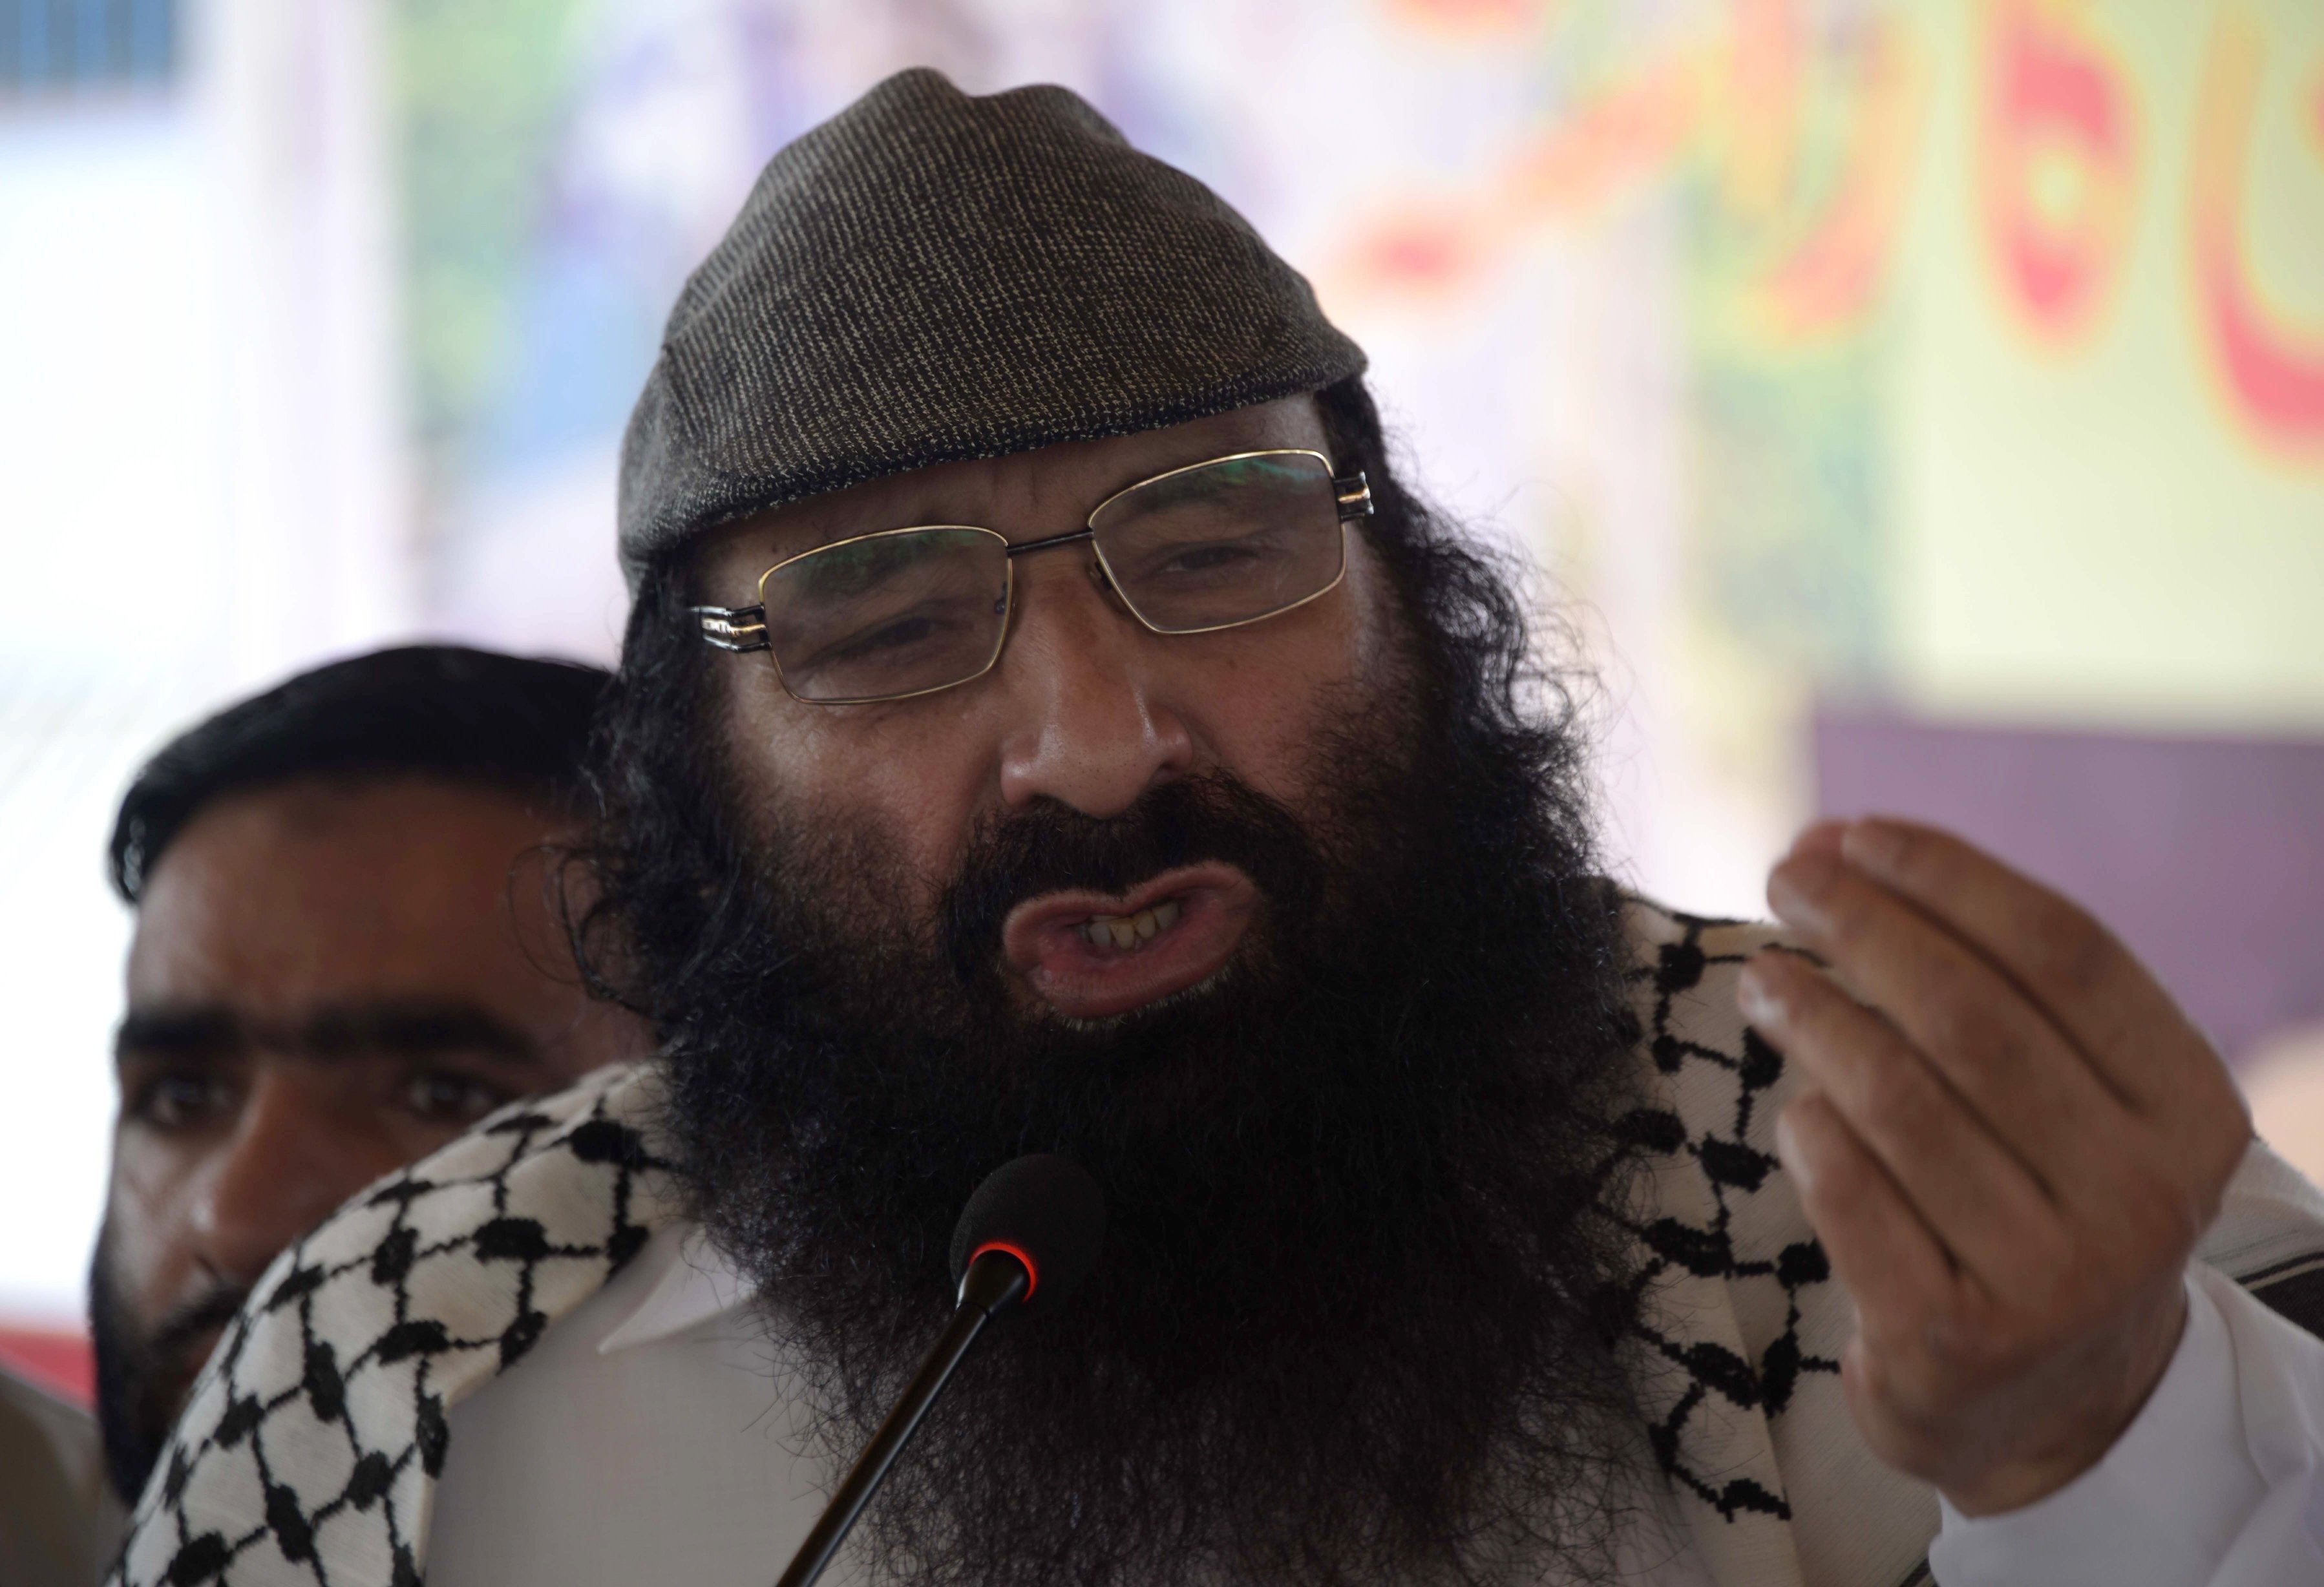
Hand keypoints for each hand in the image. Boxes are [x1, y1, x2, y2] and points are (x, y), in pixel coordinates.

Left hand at [1736, 817, 2250, 1515]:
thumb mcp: (2059, 1091)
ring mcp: (2053, 1281)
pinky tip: (1795, 1104)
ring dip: (1812, 1016)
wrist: (2049, 1403)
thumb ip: (1971, 968)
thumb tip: (1831, 841)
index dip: (1950, 877)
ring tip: (1764, 980)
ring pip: (1898, 1101)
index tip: (1856, 833)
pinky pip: (1850, 1194)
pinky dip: (1809, 1130)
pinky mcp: (1952, 1342)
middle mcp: (2141, 1198)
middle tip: (1786, 883)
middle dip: (1862, 928)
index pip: (2066, 953)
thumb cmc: (2037, 1196)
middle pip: (1970, 1016)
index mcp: (2191, 1111)